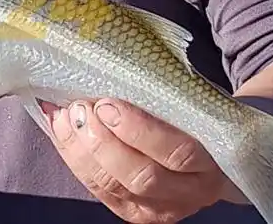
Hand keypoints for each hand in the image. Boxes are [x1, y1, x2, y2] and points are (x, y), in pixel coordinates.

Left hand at [44, 99, 229, 223]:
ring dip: (81, 150)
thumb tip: (120, 63)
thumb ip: (170, 95)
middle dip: (102, 142)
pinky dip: (73, 158)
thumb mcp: (197, 105)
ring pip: (114, 186)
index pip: (177, 152)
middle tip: (80, 109)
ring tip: (64, 117)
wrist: (213, 158)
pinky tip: (59, 130)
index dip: (139, 130)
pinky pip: (98, 190)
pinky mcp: (133, 212)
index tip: (107, 103)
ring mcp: (159, 207)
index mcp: (212, 160)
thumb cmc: (197, 119)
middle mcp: (189, 191)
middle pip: (141, 176)